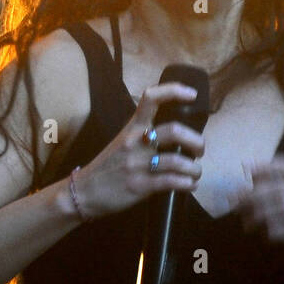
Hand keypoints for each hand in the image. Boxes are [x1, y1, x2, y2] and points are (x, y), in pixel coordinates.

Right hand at [70, 82, 204, 218]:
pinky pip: (171, 182)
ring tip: (195, 173)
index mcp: (132, 127)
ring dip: (194, 169)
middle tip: (199, 150)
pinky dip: (187, 184)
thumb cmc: (109, 165)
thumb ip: (145, 133)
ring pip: (177, 161)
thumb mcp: (124, 141)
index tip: (192, 95)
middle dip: (196, 141)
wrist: (83, 192)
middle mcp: (135, 142)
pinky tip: (190, 185)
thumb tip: (178, 133)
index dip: (174, 91)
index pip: (151, 98)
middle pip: (174, 131)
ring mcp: (137, 164)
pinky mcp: (139, 186)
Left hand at [232, 152, 283, 283]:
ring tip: (246, 224)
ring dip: (258, 214)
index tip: (244, 170)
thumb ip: (271, 201)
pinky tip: (265, 236)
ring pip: (283, 207)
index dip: (266, 166)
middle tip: (234, 203)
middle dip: (253, 194)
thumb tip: (240, 194)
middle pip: (280, 188)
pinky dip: (272, 230)